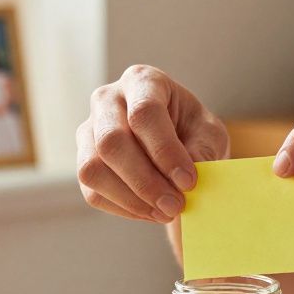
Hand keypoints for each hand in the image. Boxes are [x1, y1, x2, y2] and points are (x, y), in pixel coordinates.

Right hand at [78, 65, 228, 222]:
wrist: (177, 145)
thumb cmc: (193, 132)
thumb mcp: (209, 135)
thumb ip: (202, 152)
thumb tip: (184, 180)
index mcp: (142, 81)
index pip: (144, 113)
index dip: (165, 151)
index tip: (189, 181)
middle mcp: (107, 99)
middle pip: (111, 141)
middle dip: (145, 181)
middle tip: (175, 206)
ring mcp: (89, 131)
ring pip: (93, 169)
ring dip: (132, 199)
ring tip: (165, 212)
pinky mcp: (83, 162)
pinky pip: (93, 192)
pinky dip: (124, 208)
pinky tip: (151, 211)